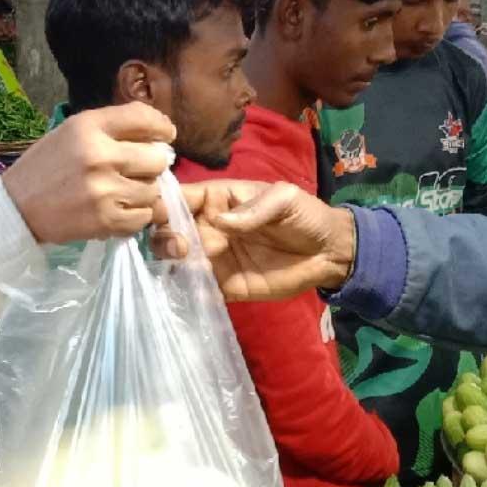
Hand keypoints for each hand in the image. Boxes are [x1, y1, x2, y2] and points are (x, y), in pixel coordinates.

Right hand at [3, 102, 176, 244]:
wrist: (16, 207)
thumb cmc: (46, 166)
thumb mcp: (72, 132)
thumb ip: (112, 127)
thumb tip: (160, 133)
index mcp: (88, 127)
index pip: (143, 118)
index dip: (162, 127)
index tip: (165, 136)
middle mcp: (99, 155)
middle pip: (157, 159)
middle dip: (152, 165)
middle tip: (137, 170)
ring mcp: (104, 190)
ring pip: (153, 191)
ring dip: (144, 192)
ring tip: (123, 192)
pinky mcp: (105, 220)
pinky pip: (144, 217)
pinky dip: (136, 215)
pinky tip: (118, 209)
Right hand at [165, 181, 357, 300]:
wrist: (329, 254)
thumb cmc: (306, 216)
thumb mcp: (286, 199)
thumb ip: (255, 209)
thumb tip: (219, 222)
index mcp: (220, 200)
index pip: (183, 197)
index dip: (165, 202)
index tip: (157, 212)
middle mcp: (210, 228)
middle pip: (172, 229)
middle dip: (165, 235)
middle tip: (181, 246)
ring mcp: (215, 258)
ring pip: (178, 259)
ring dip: (171, 261)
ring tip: (185, 263)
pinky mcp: (225, 285)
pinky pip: (198, 288)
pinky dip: (188, 289)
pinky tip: (188, 289)